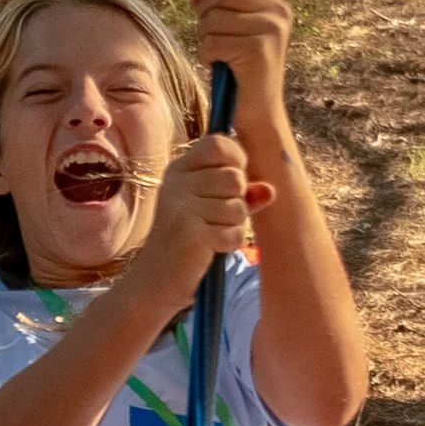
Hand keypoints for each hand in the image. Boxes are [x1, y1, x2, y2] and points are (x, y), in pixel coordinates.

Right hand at [130, 132, 270, 316]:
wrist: (155, 281)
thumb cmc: (187, 241)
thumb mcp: (211, 209)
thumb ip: (242, 195)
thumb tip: (270, 191)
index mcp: (179, 170)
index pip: (218, 144)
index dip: (236, 160)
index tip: (233, 182)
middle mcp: (176, 183)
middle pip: (235, 177)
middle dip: (237, 202)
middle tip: (214, 219)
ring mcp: (181, 207)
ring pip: (238, 207)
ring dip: (232, 225)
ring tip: (209, 235)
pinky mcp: (190, 233)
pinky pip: (235, 232)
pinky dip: (228, 244)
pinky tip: (208, 250)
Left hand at [187, 0, 291, 135]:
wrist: (258, 112)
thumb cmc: (238, 69)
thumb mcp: (225, 29)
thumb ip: (211, 1)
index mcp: (274, 0)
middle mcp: (278, 10)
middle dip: (205, 10)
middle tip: (211, 33)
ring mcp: (271, 30)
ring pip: (214, 15)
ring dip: (204, 36)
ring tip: (218, 53)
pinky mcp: (258, 51)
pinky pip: (212, 40)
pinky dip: (206, 54)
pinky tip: (219, 65)